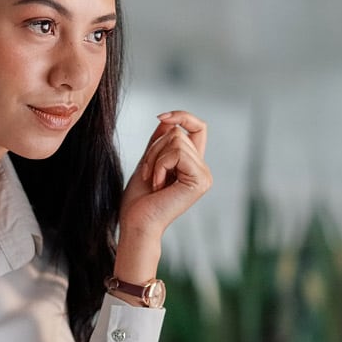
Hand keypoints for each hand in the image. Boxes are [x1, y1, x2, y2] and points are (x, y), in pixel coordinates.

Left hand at [112, 111, 211, 284]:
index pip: (198, 128)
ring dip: (154, 158)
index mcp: (193, 166)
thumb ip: (160, 142)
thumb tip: (168, 119)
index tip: (161, 117)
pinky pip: (176, 153)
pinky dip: (159, 164)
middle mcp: (202, 170)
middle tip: (148, 174)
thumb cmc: (139, 201)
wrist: (136, 224)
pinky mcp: (200, 180)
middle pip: (178, 132)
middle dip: (154, 148)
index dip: (182, 116)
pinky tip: (158, 185)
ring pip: (176, 139)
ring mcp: (204, 175)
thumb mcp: (149, 162)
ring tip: (153, 181)